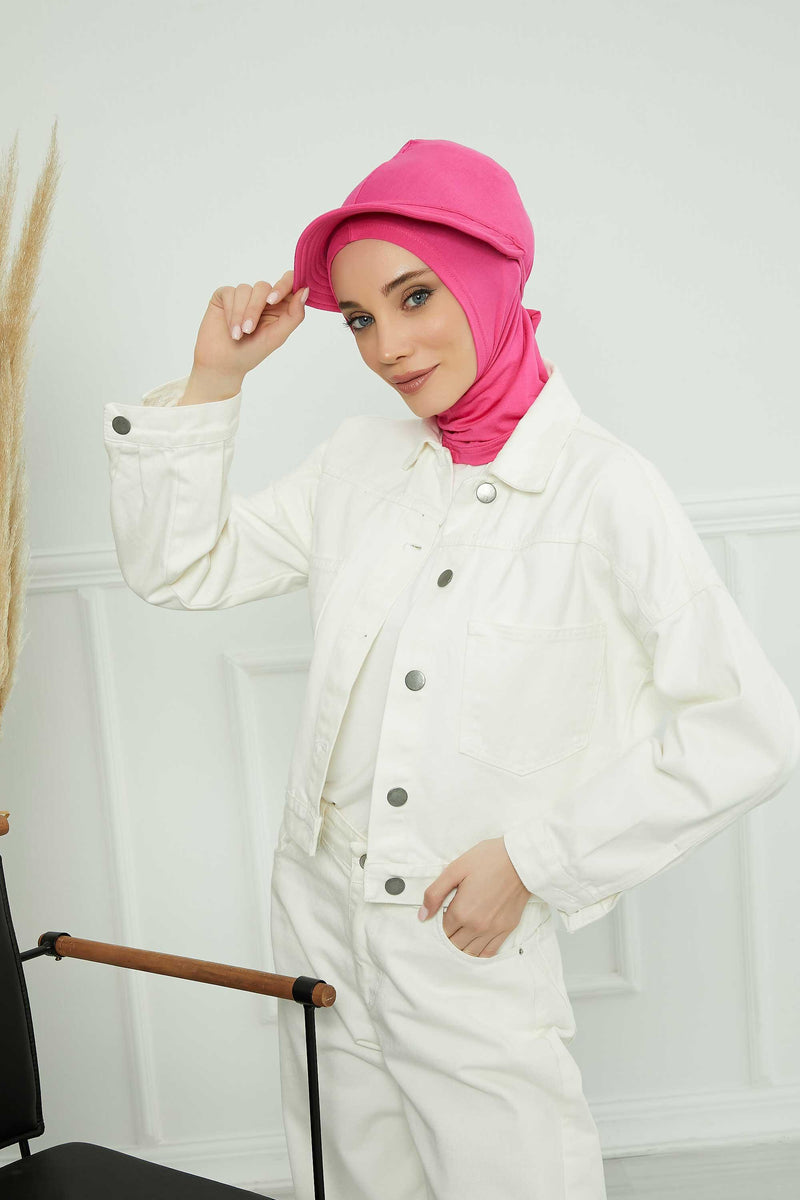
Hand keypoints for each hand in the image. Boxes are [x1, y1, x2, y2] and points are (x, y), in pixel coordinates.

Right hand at [190, 270, 307, 381]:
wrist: (223, 363)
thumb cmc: (252, 352)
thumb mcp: (278, 336)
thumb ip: (295, 315)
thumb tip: (305, 290)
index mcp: (280, 305)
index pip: (289, 282)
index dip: (283, 285)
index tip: (273, 300)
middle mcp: (263, 297)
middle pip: (264, 287)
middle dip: (255, 309)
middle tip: (249, 330)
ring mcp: (244, 295)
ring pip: (246, 289)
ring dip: (241, 314)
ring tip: (238, 334)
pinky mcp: (226, 295)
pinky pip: (230, 292)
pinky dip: (231, 312)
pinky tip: (230, 328)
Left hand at [418, 837, 531, 956]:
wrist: (520, 859)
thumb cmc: (488, 859)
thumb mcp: (455, 869)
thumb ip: (435, 894)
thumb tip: (422, 916)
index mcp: (461, 912)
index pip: (442, 930)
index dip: (440, 921)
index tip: (444, 910)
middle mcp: (477, 926)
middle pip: (454, 943)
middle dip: (449, 934)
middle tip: (452, 920)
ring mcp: (493, 930)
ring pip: (470, 952)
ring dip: (462, 945)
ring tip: (461, 932)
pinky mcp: (507, 929)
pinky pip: (489, 952)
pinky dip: (479, 952)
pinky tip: (474, 943)